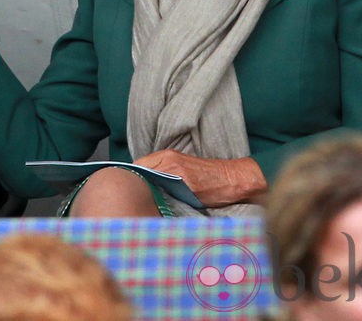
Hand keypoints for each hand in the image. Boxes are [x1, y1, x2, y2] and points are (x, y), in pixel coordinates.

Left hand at [133, 149, 266, 206]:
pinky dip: (162, 200)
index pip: (138, 165)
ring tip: (146, 204)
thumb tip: (143, 182)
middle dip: (137, 186)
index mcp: (168, 156)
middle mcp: (170, 161)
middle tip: (135, 198)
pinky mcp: (187, 186)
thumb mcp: (182, 166)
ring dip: (147, 193)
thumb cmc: (207, 175)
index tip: (129, 187)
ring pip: (152, 184)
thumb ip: (163, 170)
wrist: (231, 178)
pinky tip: (162, 207)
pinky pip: (167, 194)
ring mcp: (178, 173)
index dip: (132, 177)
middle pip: (141, 174)